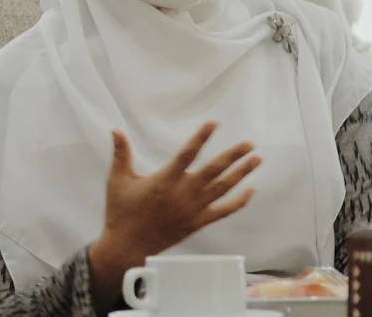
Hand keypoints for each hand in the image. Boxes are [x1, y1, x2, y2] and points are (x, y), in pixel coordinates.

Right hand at [88, 123, 260, 313]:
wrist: (127, 247)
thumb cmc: (121, 211)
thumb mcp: (117, 180)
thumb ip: (120, 153)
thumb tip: (115, 129)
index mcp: (164, 181)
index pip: (187, 155)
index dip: (201, 138)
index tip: (214, 124)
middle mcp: (182, 194)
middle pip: (212, 171)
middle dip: (233, 156)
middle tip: (249, 143)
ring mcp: (192, 210)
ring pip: (222, 189)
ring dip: (241, 174)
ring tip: (256, 159)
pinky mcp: (197, 223)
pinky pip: (222, 212)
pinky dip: (238, 202)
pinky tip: (251, 190)